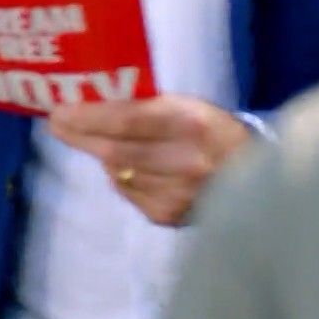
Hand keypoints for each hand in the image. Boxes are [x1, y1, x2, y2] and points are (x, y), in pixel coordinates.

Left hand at [48, 95, 255, 226]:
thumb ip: (150, 107)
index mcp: (193, 124)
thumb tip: (96, 102)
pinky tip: (128, 167)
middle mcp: (184, 161)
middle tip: (57, 123)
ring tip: (92, 140)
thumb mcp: (192, 107)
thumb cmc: (217, 134)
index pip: (127, 121)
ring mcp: (176, 194)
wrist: (262, 183)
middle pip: (115, 150)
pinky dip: (121, 177)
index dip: (89, 117)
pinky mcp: (169, 216)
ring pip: (118, 172)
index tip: (60, 110)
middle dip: (80, 135)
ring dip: (102, 155)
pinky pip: (128, 192)